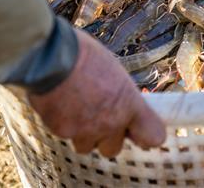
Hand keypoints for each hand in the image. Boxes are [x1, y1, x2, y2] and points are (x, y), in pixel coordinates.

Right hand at [28, 29, 165, 155]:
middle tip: (98, 117)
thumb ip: (120, 95)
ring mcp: (86, 130)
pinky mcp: (62, 132)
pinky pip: (65, 136)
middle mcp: (111, 122)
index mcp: (129, 103)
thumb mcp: (113, 71)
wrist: (51, 56)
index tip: (136, 130)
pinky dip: (63, 124)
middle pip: (113, 149)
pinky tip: (59, 104)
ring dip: (82, 134)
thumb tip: (122, 103)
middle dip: (106, 137)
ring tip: (75, 108)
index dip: (145, 136)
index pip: (153, 136)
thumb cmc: (84, 55)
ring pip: (86, 146)